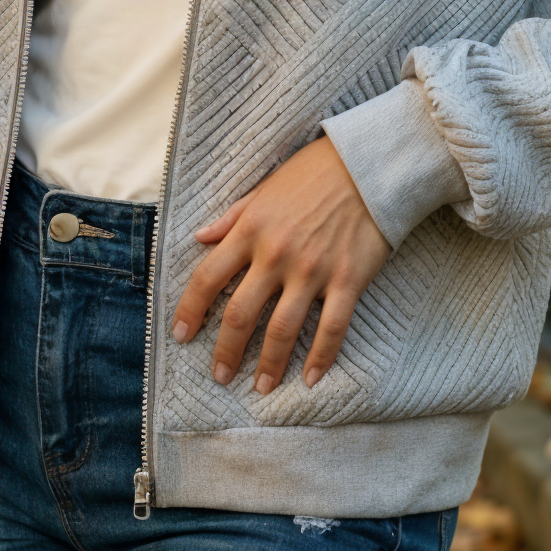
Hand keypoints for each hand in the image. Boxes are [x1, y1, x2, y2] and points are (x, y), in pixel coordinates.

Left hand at [170, 136, 389, 394]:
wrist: (369, 164)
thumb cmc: (313, 173)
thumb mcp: (264, 189)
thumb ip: (232, 218)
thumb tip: (200, 238)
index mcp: (251, 230)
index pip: (208, 277)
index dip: (190, 310)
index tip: (181, 335)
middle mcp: (276, 254)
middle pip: (240, 314)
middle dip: (226, 350)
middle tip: (219, 374)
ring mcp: (313, 270)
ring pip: (282, 329)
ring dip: (268, 364)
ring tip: (260, 387)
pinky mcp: (348, 279)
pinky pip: (332, 328)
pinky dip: (320, 358)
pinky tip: (309, 378)